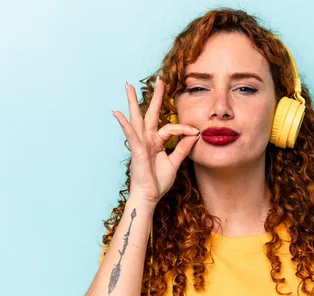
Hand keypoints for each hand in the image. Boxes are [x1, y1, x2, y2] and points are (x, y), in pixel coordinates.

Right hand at [111, 76, 199, 205]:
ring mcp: (140, 143)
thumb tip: (194, 136)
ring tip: (128, 86)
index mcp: (156, 142)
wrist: (149, 197)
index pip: (171, 128)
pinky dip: (124, 123)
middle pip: (150, 114)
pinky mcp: (136, 150)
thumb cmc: (158, 183)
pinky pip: (130, 134)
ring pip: (137, 118)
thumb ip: (182, 149)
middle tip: (159, 80)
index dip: (184, 129)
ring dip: (132, 101)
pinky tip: (117, 113)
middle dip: (155, 97)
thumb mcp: (174, 163)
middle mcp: (147, 139)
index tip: (196, 132)